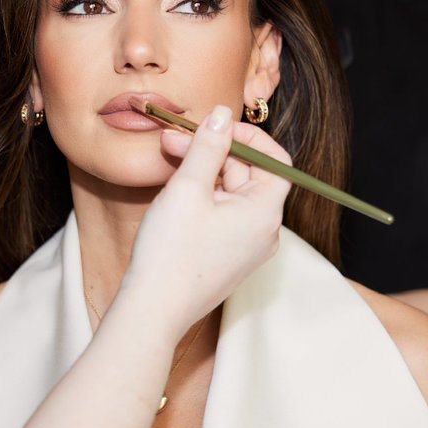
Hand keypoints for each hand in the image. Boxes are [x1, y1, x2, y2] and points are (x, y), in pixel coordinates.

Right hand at [122, 105, 290, 337]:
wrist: (152, 311)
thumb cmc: (171, 253)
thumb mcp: (188, 188)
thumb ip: (208, 147)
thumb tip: (224, 115)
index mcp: (266, 213)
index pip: (275, 160)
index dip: (246, 138)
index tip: (213, 127)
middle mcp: (264, 232)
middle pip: (249, 175)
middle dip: (213, 152)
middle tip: (172, 139)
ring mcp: (246, 247)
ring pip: (231, 194)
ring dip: (203, 172)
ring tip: (167, 160)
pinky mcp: (226, 258)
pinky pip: (222, 216)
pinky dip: (202, 197)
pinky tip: (173, 190)